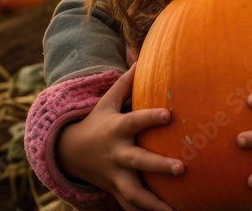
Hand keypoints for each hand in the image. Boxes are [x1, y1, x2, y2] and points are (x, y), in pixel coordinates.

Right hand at [58, 62, 183, 210]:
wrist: (69, 153)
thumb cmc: (97, 123)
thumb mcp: (106, 101)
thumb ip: (125, 81)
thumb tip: (140, 55)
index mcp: (117, 129)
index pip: (135, 121)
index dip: (152, 117)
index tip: (171, 114)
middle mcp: (116, 154)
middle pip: (138, 161)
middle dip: (158, 165)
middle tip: (182, 168)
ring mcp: (115, 175)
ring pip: (134, 193)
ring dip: (153, 203)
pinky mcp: (116, 191)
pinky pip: (130, 207)